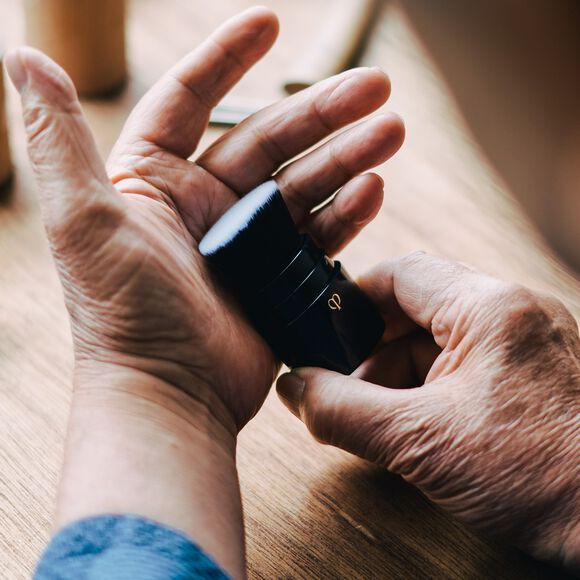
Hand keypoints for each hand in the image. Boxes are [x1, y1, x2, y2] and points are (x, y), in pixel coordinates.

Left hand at [5, 8, 403, 432]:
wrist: (170, 396)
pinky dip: (347, 212)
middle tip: (377, 90)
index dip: (228, 58)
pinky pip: (318, 234)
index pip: (193, 100)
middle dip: (322, 112)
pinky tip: (374, 190)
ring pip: (304, 184)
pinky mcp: (277, 278)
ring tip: (389, 132)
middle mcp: (202, 205)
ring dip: (348, 157)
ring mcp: (245, 243)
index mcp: (155, 182)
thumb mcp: (83, 222)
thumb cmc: (122, 315)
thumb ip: (57, 140)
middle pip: (270, 140)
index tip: (271, 23)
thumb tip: (24, 57)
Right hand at [277, 252, 579, 568]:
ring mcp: (527, 341)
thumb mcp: (420, 442)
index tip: (325, 330)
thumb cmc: (541, 479)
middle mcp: (512, 312)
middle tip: (347, 387)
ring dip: (401, 373)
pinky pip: (465, 362)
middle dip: (374, 348)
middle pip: (417, 306)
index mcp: (489, 307)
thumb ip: (342, 412)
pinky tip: (419, 425)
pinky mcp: (532, 371)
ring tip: (383, 419)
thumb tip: (293, 388)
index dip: (354, 299)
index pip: (401, 273)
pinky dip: (432, 387)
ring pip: (440, 337)